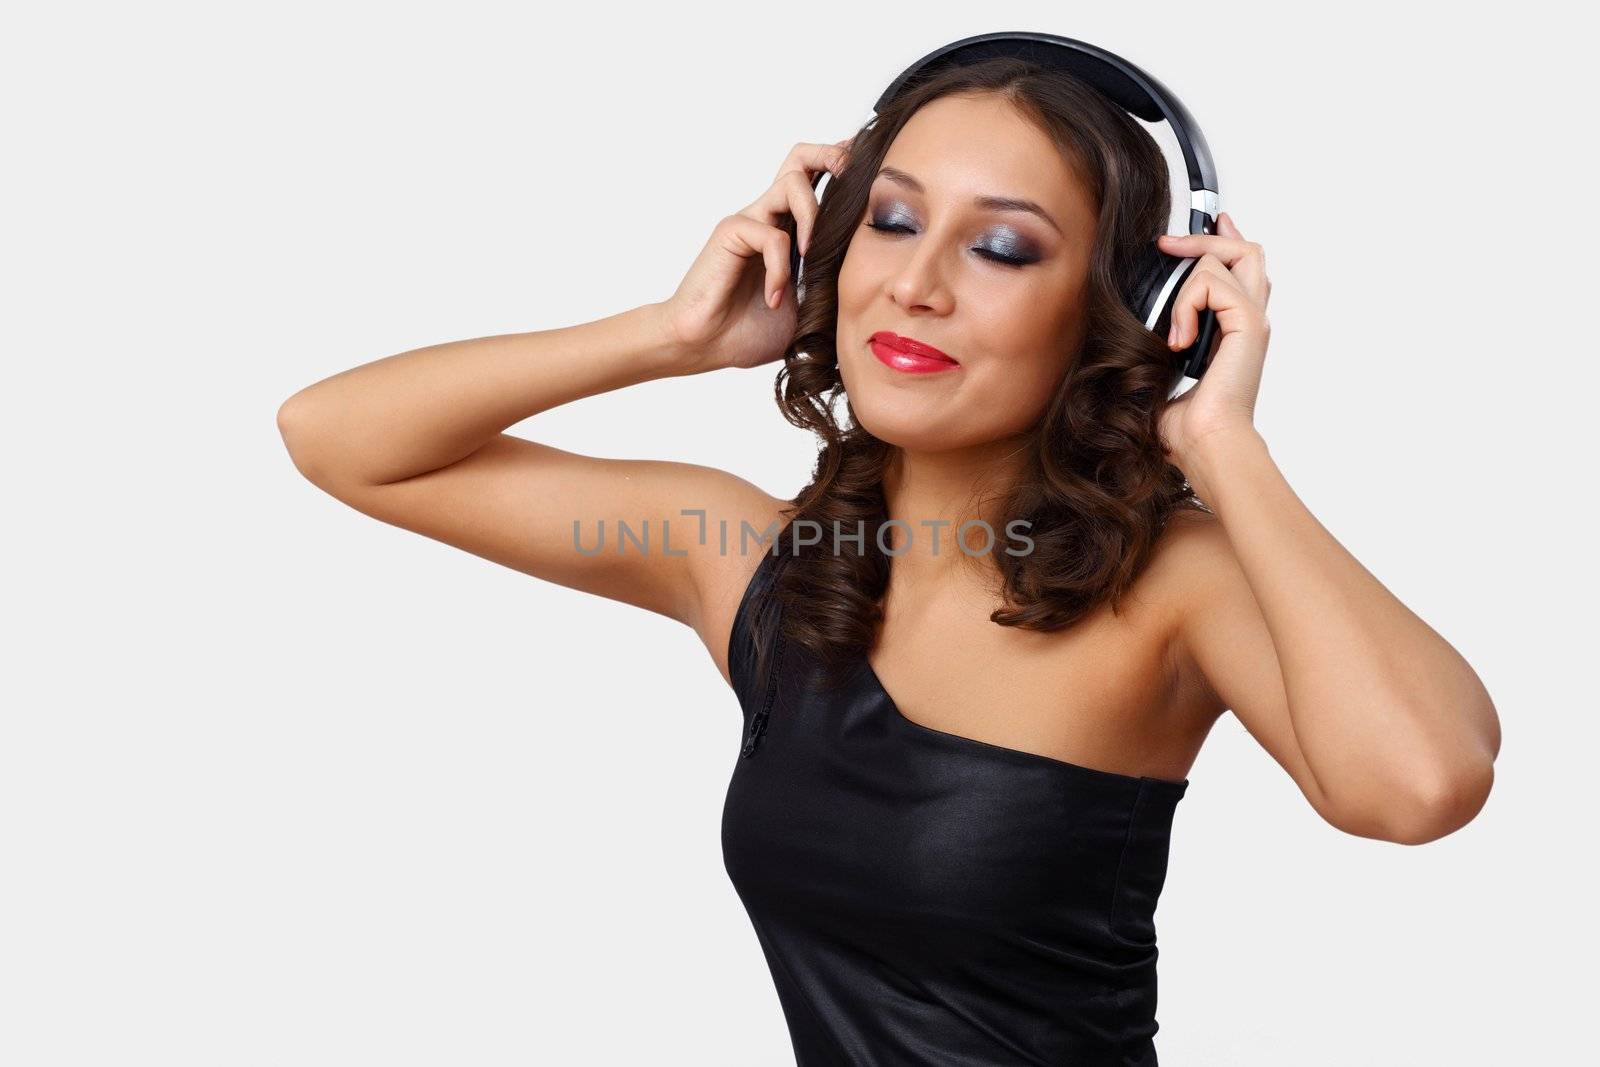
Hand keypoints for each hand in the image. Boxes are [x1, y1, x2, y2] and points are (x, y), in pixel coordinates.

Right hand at [659, 138, 852, 371]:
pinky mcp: (731, 233)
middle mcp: (770, 217)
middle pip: (801, 158)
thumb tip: (874, 289)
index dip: (843, 171)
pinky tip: (774, 299)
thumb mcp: (807, 312)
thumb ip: (832, 290)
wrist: (704, 347)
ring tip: (812, 257)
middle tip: (854, 181)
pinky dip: (780, 269)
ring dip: (813, 217)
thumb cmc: (748, 331)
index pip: (817, 181)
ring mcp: (750, 221)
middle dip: (833, 158)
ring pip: (791, 184)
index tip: (873, 173)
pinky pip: (771, 235)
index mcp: (789, 230)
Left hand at [1154, 212, 1272, 475]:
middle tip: (1167, 243)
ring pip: (1231, 256)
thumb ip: (1164, 341)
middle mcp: (1250, 321)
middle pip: (1247, 251)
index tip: (1209, 222)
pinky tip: (1178, 341)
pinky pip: (1212, 283)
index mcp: (1237, 331)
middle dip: (1207, 238)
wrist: (1204, 445)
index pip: (1243, 269)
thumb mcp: (1164, 371)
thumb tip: (1139, 329)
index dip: (1224, 241)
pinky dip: (1186, 305)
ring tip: (1173, 331)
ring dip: (1187, 282)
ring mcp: (1252, 321)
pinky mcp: (1248, 324)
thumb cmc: (1184, 425)